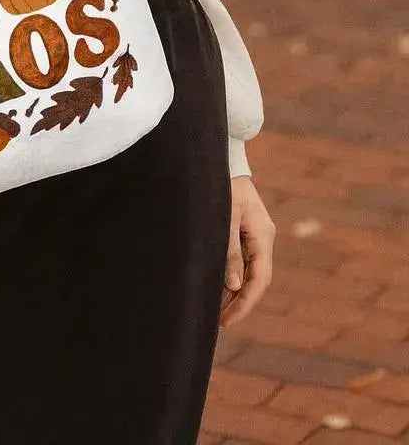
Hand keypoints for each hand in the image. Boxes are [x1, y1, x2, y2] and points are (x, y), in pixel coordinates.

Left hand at [220, 174, 274, 327]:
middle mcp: (263, 237)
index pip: (259, 279)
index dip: (245, 303)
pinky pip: (242, 259)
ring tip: (216, 310)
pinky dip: (231, 275)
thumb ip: (230, 251)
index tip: (227, 320)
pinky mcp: (245, 230)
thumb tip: (235, 286)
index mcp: (263, 235)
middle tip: (220, 322)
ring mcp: (255, 234)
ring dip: (234, 291)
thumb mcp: (225, 216)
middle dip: (240, 302)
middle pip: (256, 279)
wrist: (223, 157)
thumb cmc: (222, 184)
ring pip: (249, 271)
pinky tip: (218, 286)